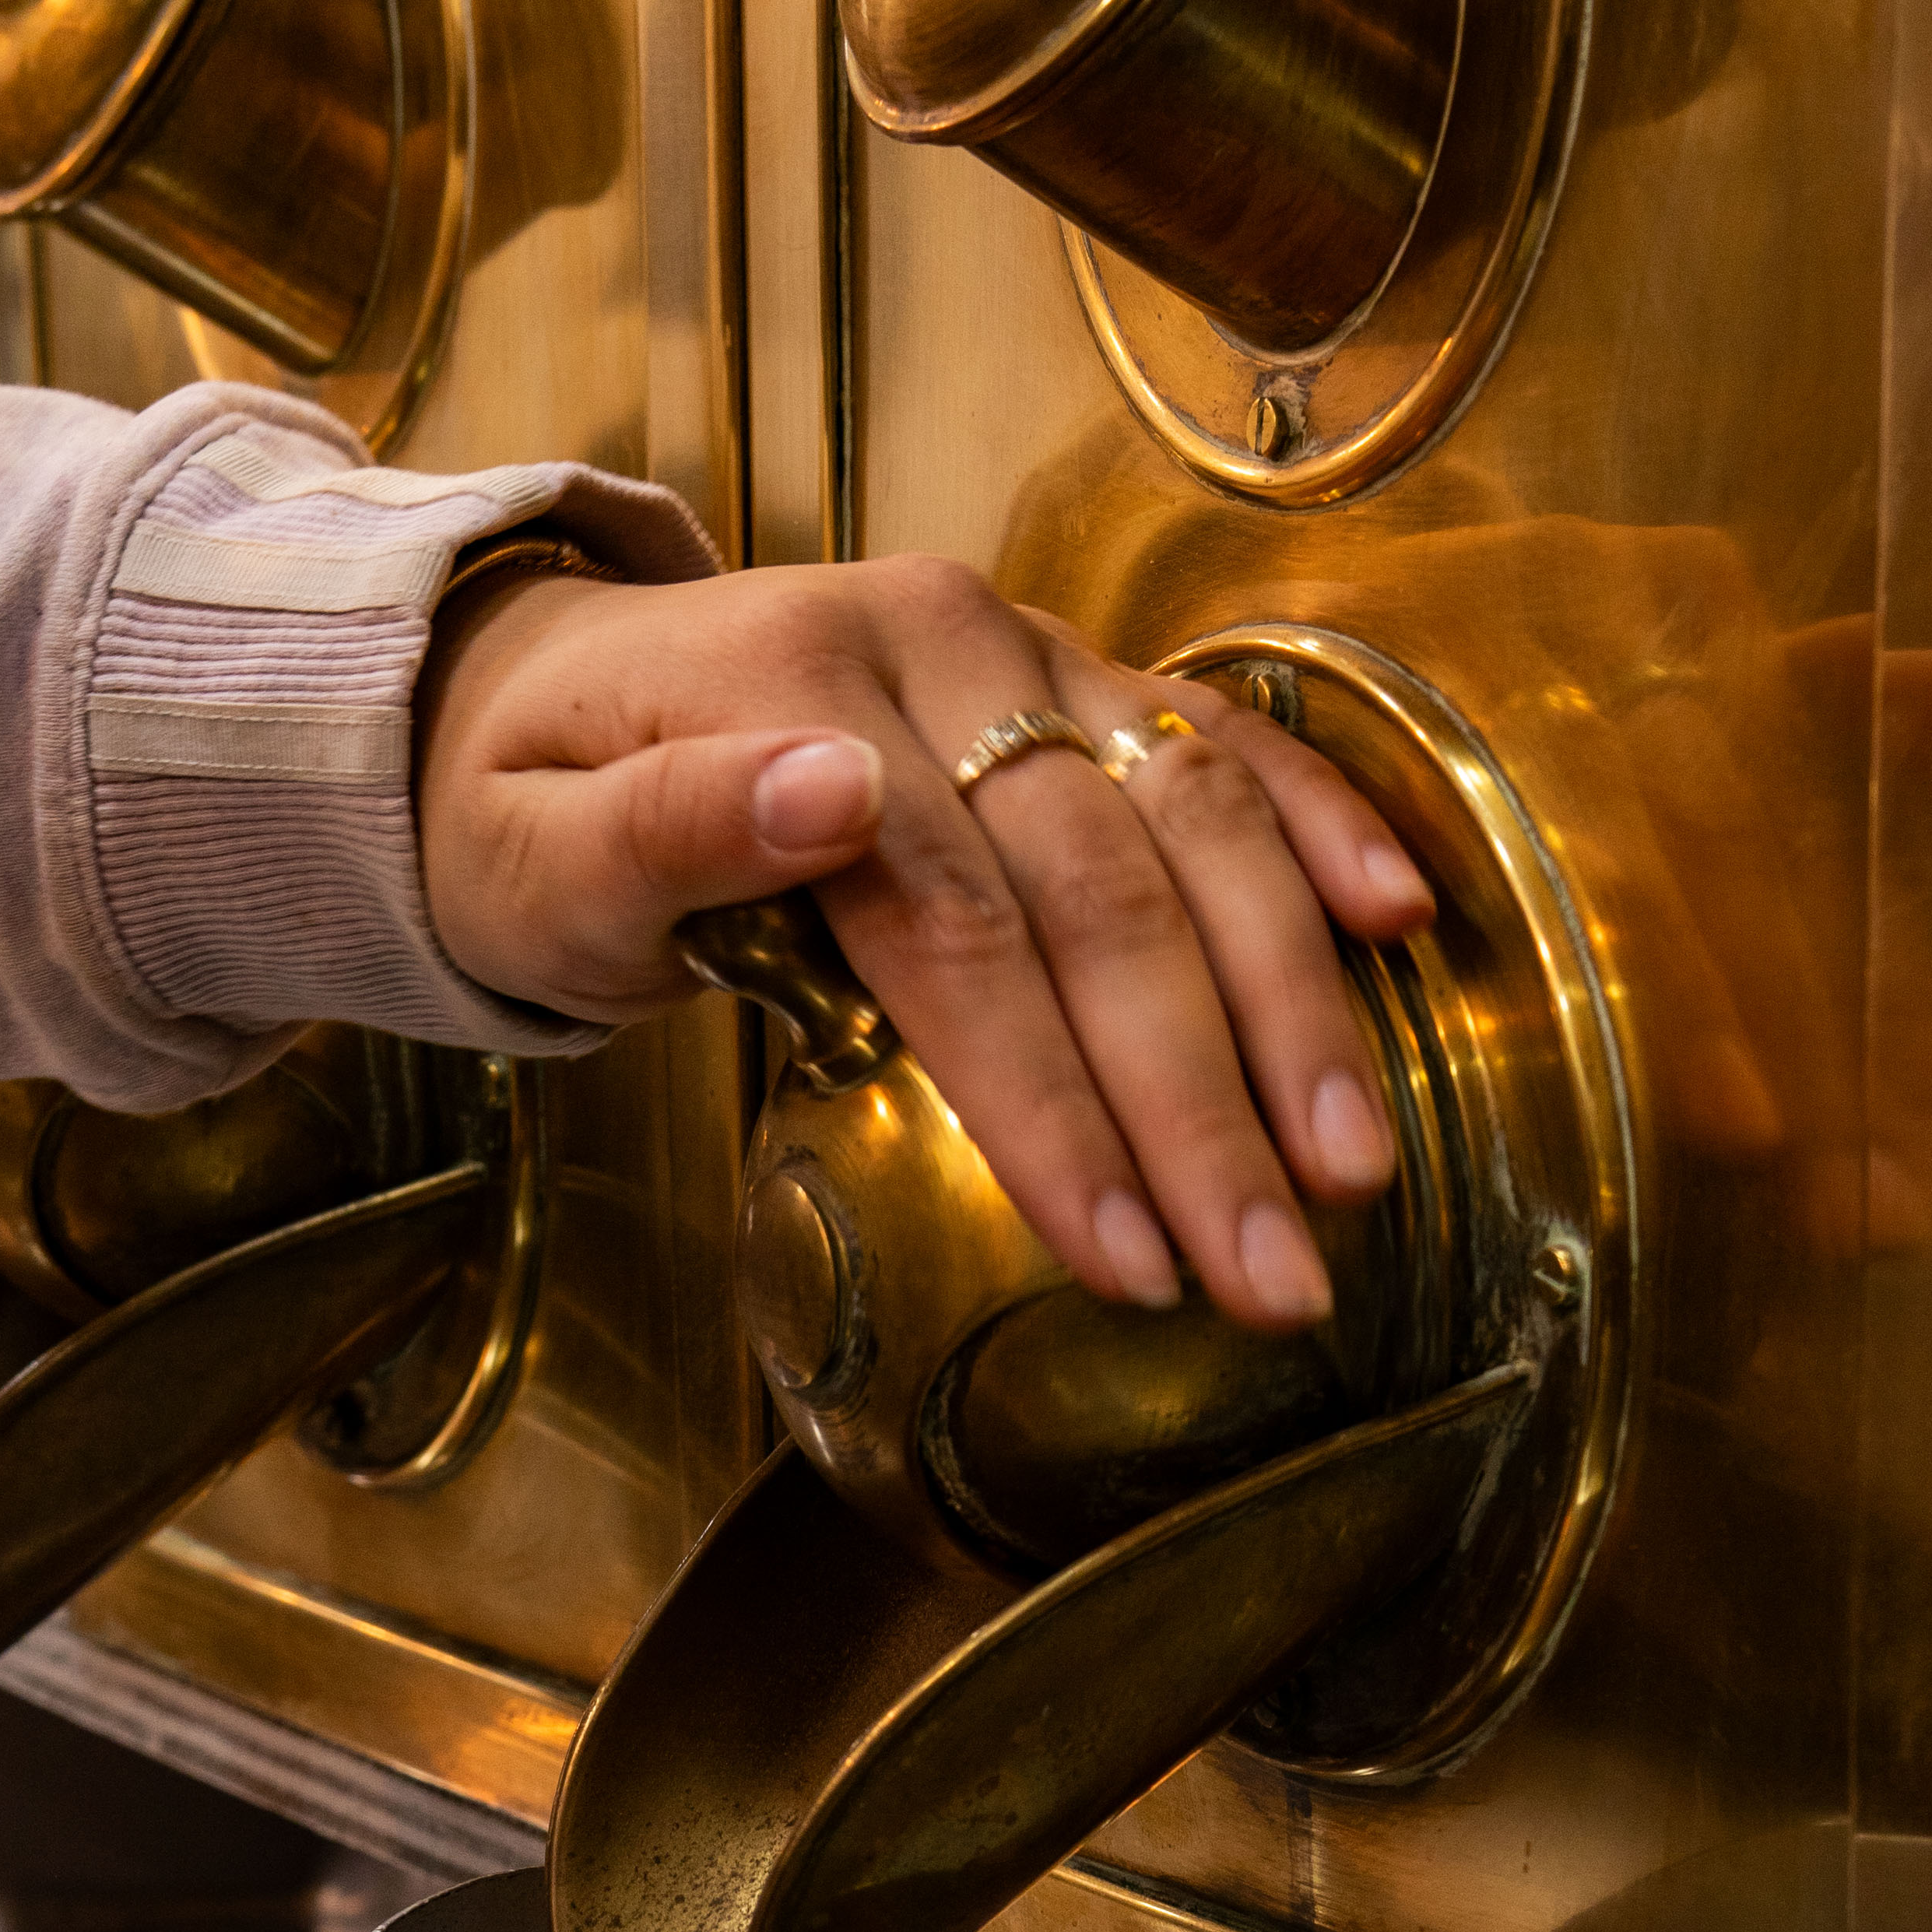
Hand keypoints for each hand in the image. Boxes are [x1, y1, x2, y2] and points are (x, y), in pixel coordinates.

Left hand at [415, 554, 1434, 1333]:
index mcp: (806, 690)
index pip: (962, 929)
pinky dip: (1318, 827)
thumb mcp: (532, 852)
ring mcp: (1024, 654)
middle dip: (1205, 1107)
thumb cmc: (526, 819)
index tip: (1126, 1258)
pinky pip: (1218, 742)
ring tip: (1354, 1173)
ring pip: (1195, 822)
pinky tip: (1405, 923)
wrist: (526, 699)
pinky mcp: (1072, 678)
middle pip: (1107, 894)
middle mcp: (943, 650)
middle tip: (1275, 1281)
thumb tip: (828, 797)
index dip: (1055, 1103)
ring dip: (1292, 1006)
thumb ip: (669, 834)